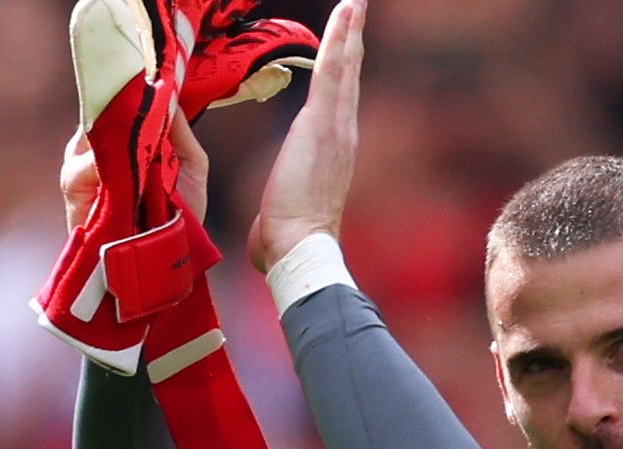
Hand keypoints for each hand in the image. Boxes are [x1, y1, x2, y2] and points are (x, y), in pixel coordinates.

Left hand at [246, 0, 366, 276]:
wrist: (301, 249)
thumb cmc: (288, 240)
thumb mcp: (282, 213)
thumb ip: (279, 209)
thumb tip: (265, 229)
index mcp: (332, 151)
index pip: (338, 100)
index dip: (343, 70)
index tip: (345, 44)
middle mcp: (342, 133)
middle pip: (349, 76)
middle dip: (353, 40)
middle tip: (357, 7)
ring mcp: (336, 126)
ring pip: (344, 66)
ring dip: (350, 30)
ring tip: (355, 1)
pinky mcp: (323, 122)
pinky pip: (332, 70)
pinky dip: (340, 38)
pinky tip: (347, 10)